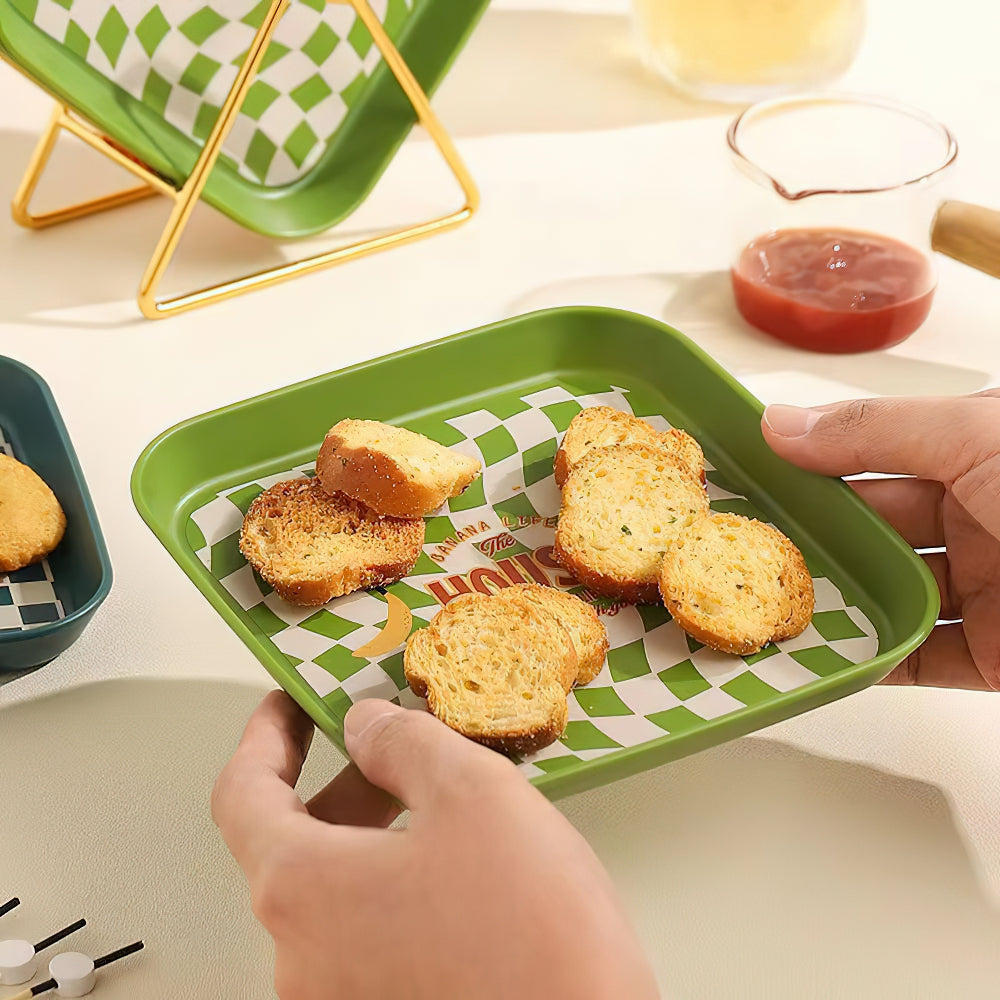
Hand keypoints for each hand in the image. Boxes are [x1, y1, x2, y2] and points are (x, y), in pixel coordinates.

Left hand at [212, 691, 658, 999]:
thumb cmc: (533, 933)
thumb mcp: (471, 792)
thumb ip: (402, 742)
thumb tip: (366, 727)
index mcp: (303, 888)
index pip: (242, 795)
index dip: (265, 737)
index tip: (289, 705)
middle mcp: (303, 955)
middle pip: (290, 844)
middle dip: (341, 782)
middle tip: (387, 746)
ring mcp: (339, 996)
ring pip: (332, 890)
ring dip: (371, 832)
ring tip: (439, 802)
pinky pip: (364, 934)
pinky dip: (390, 883)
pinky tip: (454, 867)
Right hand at [762, 391, 999, 689]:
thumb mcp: (980, 439)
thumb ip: (876, 431)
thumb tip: (781, 423)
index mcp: (986, 448)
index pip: (878, 447)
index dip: (812, 455)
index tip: (746, 469)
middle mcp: (989, 514)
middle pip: (878, 524)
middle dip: (814, 532)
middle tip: (738, 541)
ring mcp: (997, 587)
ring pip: (892, 592)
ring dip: (836, 599)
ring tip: (766, 600)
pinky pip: (922, 657)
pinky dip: (874, 659)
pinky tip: (824, 654)